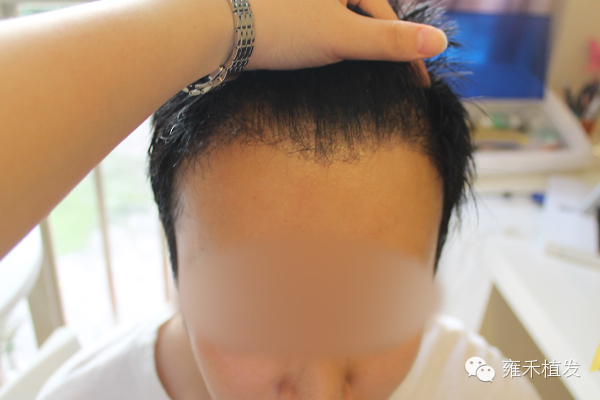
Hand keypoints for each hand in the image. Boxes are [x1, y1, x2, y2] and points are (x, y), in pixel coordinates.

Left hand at [245, 0, 447, 70]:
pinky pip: (318, 25)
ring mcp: (303, 1)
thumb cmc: (282, 28)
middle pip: (365, 14)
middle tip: (397, 78)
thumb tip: (441, 42)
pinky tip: (324, 57)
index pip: (387, 16)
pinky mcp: (283, 9)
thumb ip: (390, 41)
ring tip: (366, 71)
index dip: (406, 52)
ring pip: (341, 19)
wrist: (217, 27)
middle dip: (382, 44)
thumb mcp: (342, 37)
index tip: (418, 85)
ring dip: (354, 44)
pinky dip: (328, 43)